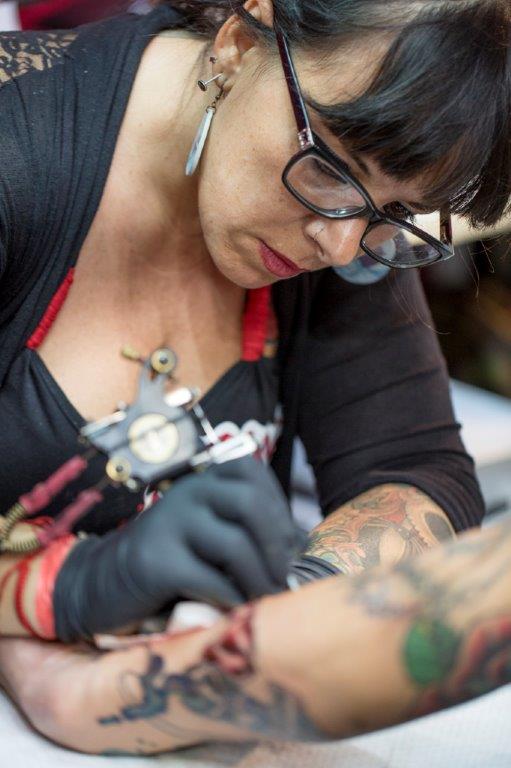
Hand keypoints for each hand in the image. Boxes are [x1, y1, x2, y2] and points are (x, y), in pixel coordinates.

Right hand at [53, 457, 304, 640]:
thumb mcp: (207, 532)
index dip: (279, 506)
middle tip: (283, 575)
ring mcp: (168, 524)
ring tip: (266, 598)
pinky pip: (210, 580)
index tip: (287, 543)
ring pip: (235, 544)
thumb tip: (304, 547)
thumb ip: (244, 529)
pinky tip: (235, 608)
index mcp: (202, 480)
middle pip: (250, 503)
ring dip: (260, 578)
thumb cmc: (171, 560)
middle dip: (278, 544)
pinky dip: (232, 598)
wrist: (103, 582)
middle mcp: (186, 493)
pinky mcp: (155, 562)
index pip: (252, 472)